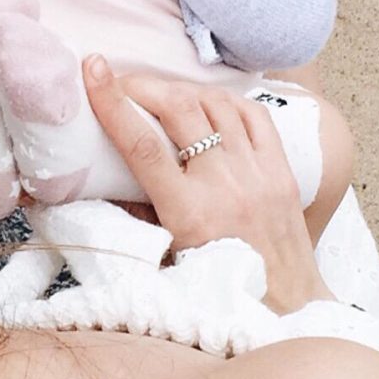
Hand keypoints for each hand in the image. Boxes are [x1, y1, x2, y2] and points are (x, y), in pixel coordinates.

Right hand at [81, 57, 331, 312]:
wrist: (286, 308)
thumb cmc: (217, 290)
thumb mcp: (166, 261)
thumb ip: (136, 217)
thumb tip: (103, 180)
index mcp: (190, 214)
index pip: (143, 146)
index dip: (113, 102)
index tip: (93, 70)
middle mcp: (225, 186)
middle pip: (180, 110)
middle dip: (145, 84)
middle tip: (121, 78)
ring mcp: (258, 174)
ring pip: (217, 104)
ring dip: (182, 89)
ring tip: (160, 90)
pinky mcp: (282, 170)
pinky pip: (253, 114)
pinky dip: (225, 100)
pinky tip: (207, 101)